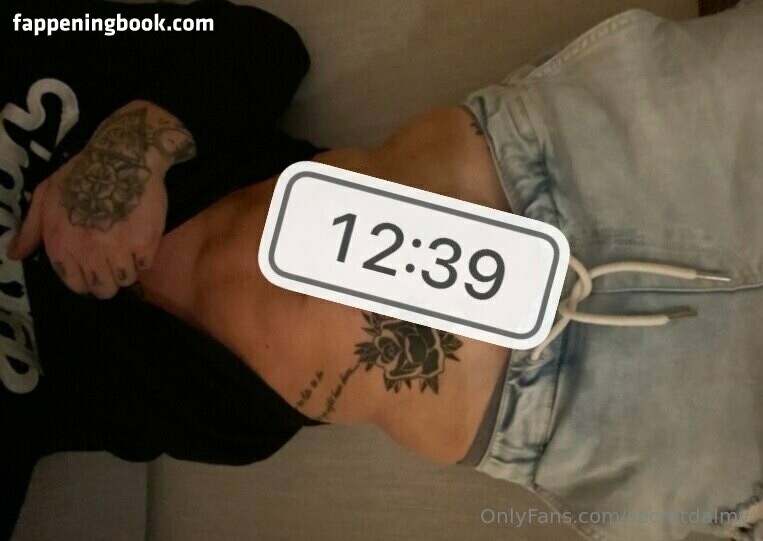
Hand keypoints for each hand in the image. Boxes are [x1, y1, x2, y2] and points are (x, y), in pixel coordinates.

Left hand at [7, 101, 195, 298]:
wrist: (123, 156)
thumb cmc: (81, 173)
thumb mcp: (46, 195)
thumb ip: (31, 229)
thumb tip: (14, 255)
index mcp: (61, 245)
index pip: (75, 284)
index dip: (86, 279)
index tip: (94, 268)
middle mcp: (88, 252)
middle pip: (103, 290)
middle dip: (107, 280)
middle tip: (113, 263)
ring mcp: (118, 250)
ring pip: (126, 280)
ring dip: (127, 269)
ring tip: (128, 251)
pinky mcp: (145, 244)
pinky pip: (145, 265)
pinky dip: (144, 257)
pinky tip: (141, 239)